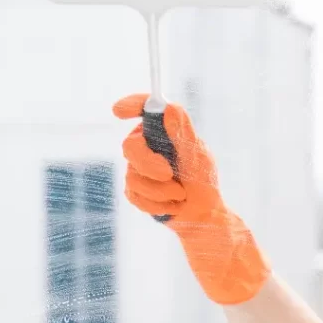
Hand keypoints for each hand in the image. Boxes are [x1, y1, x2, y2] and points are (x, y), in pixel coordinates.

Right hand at [114, 95, 269, 304]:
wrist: (202, 216)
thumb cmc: (203, 182)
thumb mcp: (197, 156)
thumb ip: (183, 134)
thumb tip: (169, 109)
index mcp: (162, 131)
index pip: (144, 110)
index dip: (130, 106)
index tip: (119, 111)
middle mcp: (146, 146)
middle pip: (130, 147)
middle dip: (149, 164)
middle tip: (169, 174)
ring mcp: (137, 168)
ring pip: (133, 175)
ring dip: (161, 190)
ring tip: (180, 194)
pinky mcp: (134, 189)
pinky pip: (134, 194)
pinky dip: (157, 203)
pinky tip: (171, 205)